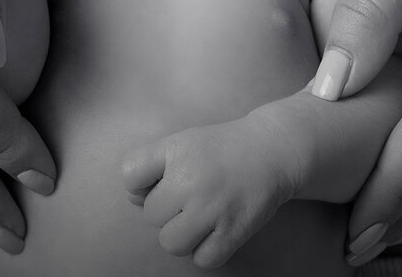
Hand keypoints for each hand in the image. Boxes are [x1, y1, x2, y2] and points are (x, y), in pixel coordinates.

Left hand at [122, 114, 296, 269]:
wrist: (271, 150)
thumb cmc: (220, 150)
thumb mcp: (183, 143)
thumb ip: (152, 167)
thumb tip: (132, 200)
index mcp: (175, 150)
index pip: (130, 175)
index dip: (141, 183)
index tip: (162, 178)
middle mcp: (191, 178)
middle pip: (151, 215)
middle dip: (168, 209)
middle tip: (192, 193)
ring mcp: (212, 206)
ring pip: (171, 242)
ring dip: (182, 234)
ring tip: (200, 215)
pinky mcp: (234, 231)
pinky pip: (201, 259)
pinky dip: (206, 250)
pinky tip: (216, 229)